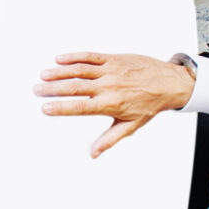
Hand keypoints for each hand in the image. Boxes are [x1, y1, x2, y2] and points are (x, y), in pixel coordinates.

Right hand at [33, 49, 197, 158]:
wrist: (170, 82)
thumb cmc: (151, 103)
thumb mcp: (131, 125)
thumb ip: (110, 139)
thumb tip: (94, 153)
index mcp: (111, 104)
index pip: (81, 107)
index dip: (61, 108)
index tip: (46, 108)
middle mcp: (109, 86)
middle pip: (75, 87)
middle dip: (53, 89)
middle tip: (38, 90)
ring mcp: (111, 70)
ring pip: (79, 70)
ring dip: (59, 72)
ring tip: (44, 75)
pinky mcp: (114, 59)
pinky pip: (90, 56)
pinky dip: (74, 56)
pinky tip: (60, 59)